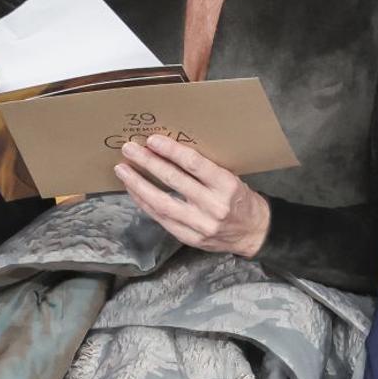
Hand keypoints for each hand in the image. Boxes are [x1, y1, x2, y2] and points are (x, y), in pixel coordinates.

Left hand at [112, 134, 270, 257]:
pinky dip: (145, 203)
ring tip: (123, 171)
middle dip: (148, 163)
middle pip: (174, 181)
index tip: (152, 140)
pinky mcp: (190, 238)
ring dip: (139, 185)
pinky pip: (161, 219)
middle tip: (130, 149)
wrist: (254, 232)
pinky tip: (134, 191)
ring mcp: (200, 225)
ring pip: (162, 203)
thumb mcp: (231, 177)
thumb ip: (204, 168)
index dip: (171, 151)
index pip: (194, 164)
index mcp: (227, 185)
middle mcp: (214, 206)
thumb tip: (169, 150)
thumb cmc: (240, 199)